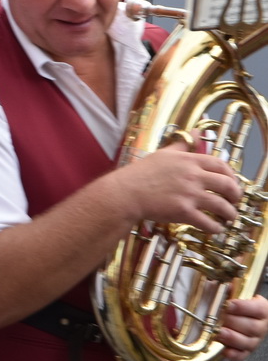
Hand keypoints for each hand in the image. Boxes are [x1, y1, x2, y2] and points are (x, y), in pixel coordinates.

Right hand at [110, 143, 241, 234]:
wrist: (125, 192)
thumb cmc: (141, 173)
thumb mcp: (163, 153)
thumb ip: (182, 143)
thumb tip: (196, 132)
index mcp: (188, 160)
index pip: (221, 165)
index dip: (232, 176)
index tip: (231, 183)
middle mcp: (192, 176)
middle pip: (228, 185)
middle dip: (236, 196)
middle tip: (234, 201)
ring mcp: (189, 194)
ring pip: (222, 206)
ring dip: (230, 214)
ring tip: (229, 217)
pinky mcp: (184, 212)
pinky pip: (208, 223)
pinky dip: (216, 228)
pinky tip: (215, 228)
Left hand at [218, 295, 267, 360]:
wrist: (249, 316)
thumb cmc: (241, 304)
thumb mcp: (240, 293)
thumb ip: (233, 289)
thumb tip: (223, 284)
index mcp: (262, 310)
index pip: (257, 309)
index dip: (243, 307)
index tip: (228, 305)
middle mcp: (262, 326)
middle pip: (252, 327)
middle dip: (234, 323)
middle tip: (220, 319)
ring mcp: (255, 340)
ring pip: (248, 342)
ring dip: (232, 338)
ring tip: (219, 333)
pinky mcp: (247, 351)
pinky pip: (242, 355)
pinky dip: (234, 354)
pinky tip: (224, 350)